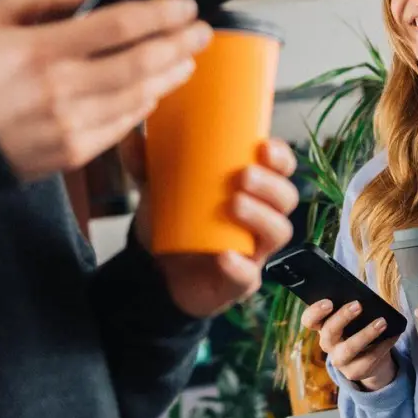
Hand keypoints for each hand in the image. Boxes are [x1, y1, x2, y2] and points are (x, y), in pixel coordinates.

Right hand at [0, 0, 210, 181]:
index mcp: (40, 49)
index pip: (118, 26)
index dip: (160, 13)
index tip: (185, 4)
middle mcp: (59, 89)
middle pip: (141, 63)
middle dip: (180, 44)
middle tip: (200, 31)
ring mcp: (69, 125)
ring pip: (139, 97)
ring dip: (170, 76)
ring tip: (186, 59)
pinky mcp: (73, 153)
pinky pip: (122, 126)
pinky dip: (144, 106)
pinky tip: (154, 90)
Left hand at [124, 136, 298, 317]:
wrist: (154, 269)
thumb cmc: (171, 221)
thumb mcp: (156, 187)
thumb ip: (145, 163)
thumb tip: (131, 136)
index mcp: (250, 188)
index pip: (280, 168)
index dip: (280, 157)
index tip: (264, 147)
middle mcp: (260, 217)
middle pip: (285, 198)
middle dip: (270, 184)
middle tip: (243, 175)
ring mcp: (254, 251)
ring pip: (278, 232)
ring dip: (261, 216)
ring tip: (234, 204)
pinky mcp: (239, 281)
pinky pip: (249, 276)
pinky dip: (239, 266)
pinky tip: (224, 256)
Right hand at [301, 299, 398, 391]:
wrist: (369, 359)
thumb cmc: (359, 328)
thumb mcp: (353, 318)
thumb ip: (353, 308)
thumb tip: (367, 299)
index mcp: (322, 326)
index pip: (309, 320)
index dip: (315, 311)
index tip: (329, 302)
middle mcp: (327, 344)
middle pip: (328, 332)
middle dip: (342, 317)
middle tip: (358, 305)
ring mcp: (339, 360)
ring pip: (348, 349)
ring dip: (366, 334)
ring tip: (382, 322)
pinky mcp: (353, 372)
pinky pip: (368, 360)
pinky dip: (383, 346)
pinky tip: (393, 335)